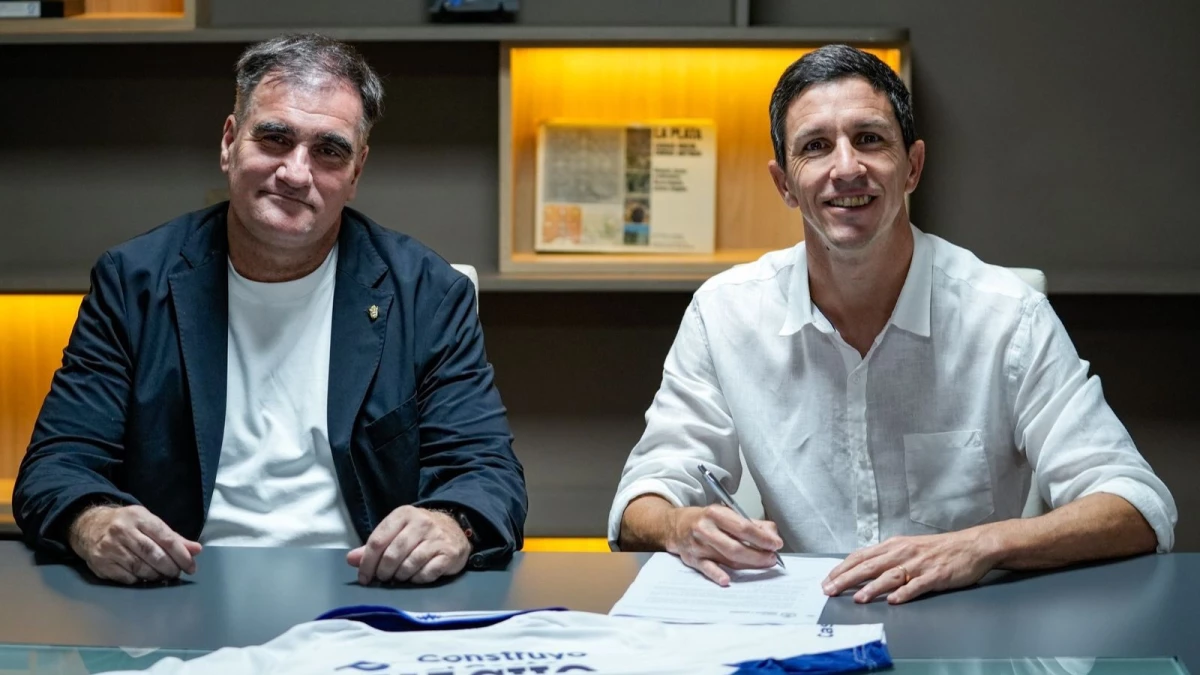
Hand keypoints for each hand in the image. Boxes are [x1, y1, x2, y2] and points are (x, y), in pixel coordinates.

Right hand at [68, 505, 201, 583]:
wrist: (89, 526)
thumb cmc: (127, 525)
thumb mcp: (149, 523)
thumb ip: (173, 537)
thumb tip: (196, 550)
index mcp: (139, 517)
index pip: (166, 538)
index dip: (182, 555)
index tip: (191, 567)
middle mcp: (122, 531)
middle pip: (153, 554)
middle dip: (170, 567)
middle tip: (177, 573)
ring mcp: (109, 548)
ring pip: (140, 568)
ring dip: (156, 576)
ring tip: (163, 576)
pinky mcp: (101, 563)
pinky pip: (126, 578)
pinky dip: (139, 580)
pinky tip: (144, 578)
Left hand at [346, 506, 469, 584]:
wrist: (456, 529)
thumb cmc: (420, 533)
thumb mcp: (396, 532)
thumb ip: (375, 546)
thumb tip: (351, 559)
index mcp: (403, 514)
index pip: (378, 540)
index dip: (367, 562)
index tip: (364, 577)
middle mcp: (421, 523)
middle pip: (392, 554)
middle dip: (383, 572)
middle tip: (382, 578)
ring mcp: (437, 538)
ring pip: (409, 564)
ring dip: (400, 576)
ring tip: (399, 577)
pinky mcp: (449, 553)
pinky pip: (427, 573)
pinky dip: (417, 579)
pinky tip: (416, 576)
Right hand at [666, 505, 782, 586]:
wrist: (674, 526)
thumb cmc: (704, 520)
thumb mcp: (725, 513)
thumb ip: (750, 523)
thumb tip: (771, 534)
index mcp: (716, 513)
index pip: (743, 527)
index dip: (762, 537)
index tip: (776, 543)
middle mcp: (705, 528)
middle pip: (736, 546)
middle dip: (758, 554)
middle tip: (771, 558)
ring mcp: (698, 545)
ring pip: (727, 558)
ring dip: (748, 564)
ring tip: (763, 564)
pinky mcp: (693, 559)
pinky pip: (706, 568)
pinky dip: (717, 574)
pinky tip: (727, 580)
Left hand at [821, 530, 998, 603]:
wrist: (970, 546)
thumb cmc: (937, 549)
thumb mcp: (907, 548)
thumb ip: (886, 558)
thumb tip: (861, 569)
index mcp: (893, 546)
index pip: (861, 556)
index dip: (842, 568)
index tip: (827, 579)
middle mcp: (903, 553)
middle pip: (870, 566)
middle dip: (847, 579)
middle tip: (830, 590)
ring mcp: (919, 564)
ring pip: (891, 576)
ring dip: (873, 588)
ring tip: (858, 598)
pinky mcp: (936, 576)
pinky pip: (918, 585)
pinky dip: (905, 592)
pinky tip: (894, 600)